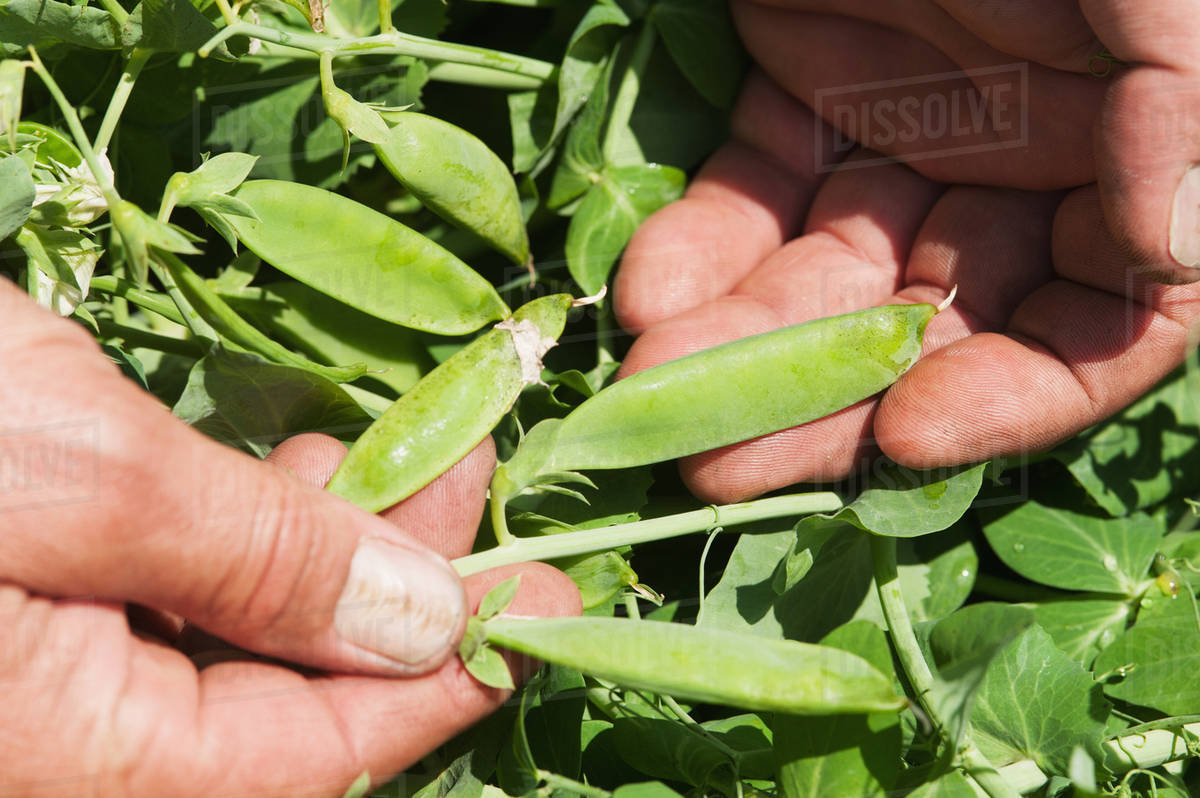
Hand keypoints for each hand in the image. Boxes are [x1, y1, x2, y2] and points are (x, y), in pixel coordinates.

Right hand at [0, 280, 579, 796]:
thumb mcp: (95, 481)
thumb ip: (265, 565)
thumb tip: (426, 623)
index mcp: (71, 756)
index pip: (304, 763)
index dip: (439, 690)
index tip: (545, 612)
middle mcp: (58, 737)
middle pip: (279, 700)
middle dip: (400, 593)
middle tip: (481, 485)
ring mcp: (42, 663)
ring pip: (234, 636)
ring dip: (336, 547)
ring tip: (411, 456)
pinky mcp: (33, 582)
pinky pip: (176, 589)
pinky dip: (257, 532)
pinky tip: (306, 469)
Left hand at [613, 0, 1199, 502]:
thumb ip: (1186, 101)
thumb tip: (1180, 254)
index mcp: (1140, 166)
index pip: (1100, 336)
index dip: (1010, 403)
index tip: (902, 437)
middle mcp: (1032, 175)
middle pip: (931, 336)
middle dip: (823, 403)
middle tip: (715, 463)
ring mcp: (913, 140)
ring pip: (825, 286)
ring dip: (738, 346)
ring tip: (649, 389)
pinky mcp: (810, 96)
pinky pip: (754, 199)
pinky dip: (701, 250)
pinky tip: (647, 292)